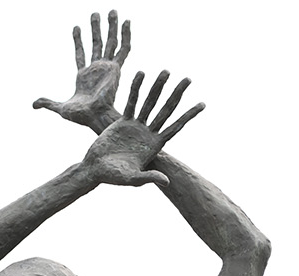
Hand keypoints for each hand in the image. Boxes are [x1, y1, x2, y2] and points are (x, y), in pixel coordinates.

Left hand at [34, 11, 133, 132]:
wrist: (95, 117)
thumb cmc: (80, 116)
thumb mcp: (60, 108)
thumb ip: (48, 103)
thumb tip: (33, 104)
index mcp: (84, 76)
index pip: (80, 53)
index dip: (78, 40)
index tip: (76, 27)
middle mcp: (96, 69)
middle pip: (96, 43)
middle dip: (95, 28)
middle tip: (95, 13)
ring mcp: (107, 68)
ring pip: (110, 42)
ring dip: (111, 27)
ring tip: (112, 11)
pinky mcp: (116, 68)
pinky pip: (123, 49)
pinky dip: (126, 35)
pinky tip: (127, 22)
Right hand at [86, 67, 203, 182]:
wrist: (96, 169)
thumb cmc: (114, 178)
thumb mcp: (132, 179)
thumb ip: (149, 178)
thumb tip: (167, 181)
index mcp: (154, 146)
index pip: (175, 127)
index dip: (188, 116)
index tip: (202, 104)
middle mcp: (148, 133)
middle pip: (166, 110)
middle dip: (177, 94)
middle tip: (188, 79)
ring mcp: (137, 125)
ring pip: (150, 102)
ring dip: (158, 86)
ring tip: (166, 71)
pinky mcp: (123, 120)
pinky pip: (132, 101)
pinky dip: (136, 88)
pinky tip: (142, 74)